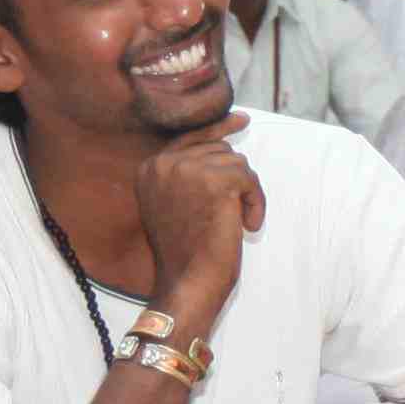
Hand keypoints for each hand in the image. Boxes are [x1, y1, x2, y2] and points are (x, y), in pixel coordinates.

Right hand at [137, 130, 266, 333]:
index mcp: (148, 168)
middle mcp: (162, 163)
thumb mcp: (174, 205)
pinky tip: (248, 225)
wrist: (188, 282)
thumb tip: (224, 141)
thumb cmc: (186, 254)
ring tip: (237, 223)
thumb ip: (186, 174)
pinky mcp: (215, 180)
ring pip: (236, 162)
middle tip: (234, 213)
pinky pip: (249, 178)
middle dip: (233, 179)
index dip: (217, 129)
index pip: (188, 136)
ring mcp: (187, 169)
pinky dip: (256, 202)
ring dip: (245, 193)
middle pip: (217, 149)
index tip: (240, 120)